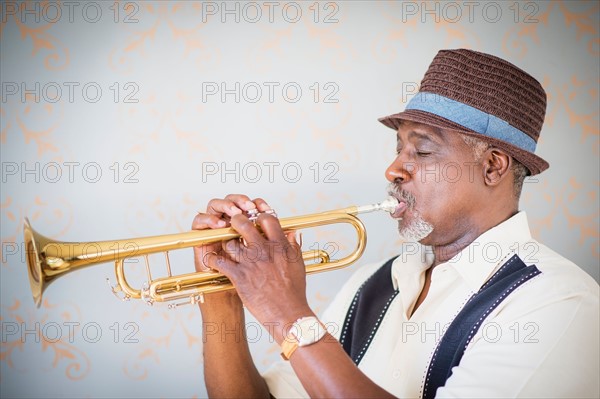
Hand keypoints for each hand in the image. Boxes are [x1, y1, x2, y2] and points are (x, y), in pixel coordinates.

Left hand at [200, 196, 312, 343]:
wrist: (288, 314)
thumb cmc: (294, 292)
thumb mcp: (298, 264)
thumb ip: (294, 246)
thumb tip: (292, 233)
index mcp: (280, 245)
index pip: (267, 218)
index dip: (258, 216)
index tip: (254, 220)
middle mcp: (263, 250)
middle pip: (243, 223)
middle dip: (236, 221)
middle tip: (233, 225)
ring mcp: (250, 262)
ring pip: (229, 242)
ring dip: (225, 244)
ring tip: (226, 248)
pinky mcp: (238, 276)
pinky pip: (219, 261)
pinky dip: (213, 260)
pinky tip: (213, 261)